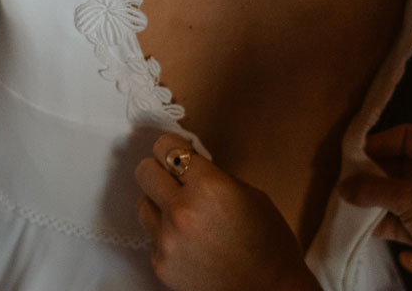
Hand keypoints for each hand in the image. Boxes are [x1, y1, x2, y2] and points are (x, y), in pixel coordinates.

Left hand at [135, 133, 320, 290]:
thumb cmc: (269, 244)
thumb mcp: (250, 195)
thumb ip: (215, 178)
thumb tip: (190, 167)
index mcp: (208, 186)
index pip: (167, 147)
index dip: (173, 146)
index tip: (178, 150)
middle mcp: (181, 210)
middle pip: (145, 171)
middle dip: (159, 170)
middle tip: (174, 178)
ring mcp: (167, 240)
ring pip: (142, 204)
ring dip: (158, 204)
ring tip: (183, 215)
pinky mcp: (161, 265)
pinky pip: (152, 238)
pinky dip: (166, 236)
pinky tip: (190, 243)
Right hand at [341, 125, 411, 290]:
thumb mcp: (409, 198)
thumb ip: (372, 190)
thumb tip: (344, 187)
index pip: (406, 136)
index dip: (380, 142)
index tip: (354, 154)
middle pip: (398, 166)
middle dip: (372, 175)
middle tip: (346, 181)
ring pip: (397, 195)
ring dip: (375, 201)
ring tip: (348, 205)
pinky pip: (400, 221)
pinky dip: (384, 224)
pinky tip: (366, 229)